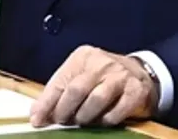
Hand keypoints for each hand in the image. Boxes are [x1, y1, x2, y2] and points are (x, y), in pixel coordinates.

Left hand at [30, 45, 157, 126]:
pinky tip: (103, 120)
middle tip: (62, 121)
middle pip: (76, 89)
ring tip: (82, 120)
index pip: (60, 81)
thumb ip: (61, 91)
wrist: (139, 73)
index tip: (37, 119)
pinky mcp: (135, 90)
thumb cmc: (103, 77)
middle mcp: (101, 62)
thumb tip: (38, 114)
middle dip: (64, 110)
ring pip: (96, 99)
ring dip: (85, 116)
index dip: (46, 103)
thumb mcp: (81, 76)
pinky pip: (116, 111)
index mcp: (83, 57)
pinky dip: (106, 120)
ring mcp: (119, 75)